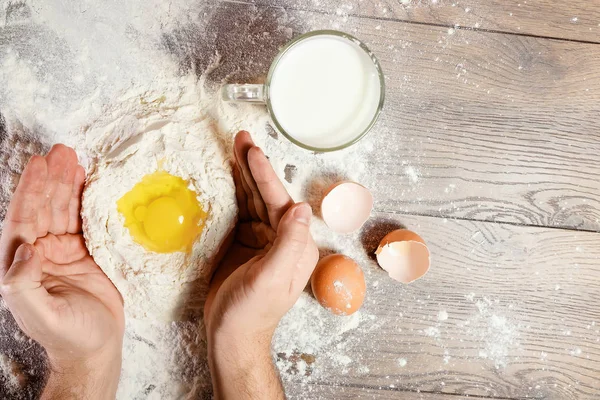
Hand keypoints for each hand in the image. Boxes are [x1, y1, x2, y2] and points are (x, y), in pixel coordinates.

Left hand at [0, 145, 123, 398]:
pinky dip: (86, 200)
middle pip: (44, 208)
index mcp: (22, 267)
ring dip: (67, 184)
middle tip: (60, 152)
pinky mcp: (86, 253)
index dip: (30, 192)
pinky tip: (87, 182)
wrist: (97, 348)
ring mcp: (63, 252)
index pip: (23, 221)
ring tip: (72, 158)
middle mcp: (40, 254)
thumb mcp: (41, 315)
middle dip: (51, 179)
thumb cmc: (69, 337)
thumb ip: (23, 284)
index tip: (39, 167)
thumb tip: (25, 249)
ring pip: (63, 210)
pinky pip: (85, 220)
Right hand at [204, 131, 318, 398]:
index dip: (264, 175)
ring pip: (251, 199)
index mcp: (295, 244)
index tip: (251, 151)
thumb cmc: (252, 312)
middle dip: (253, 166)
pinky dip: (230, 192)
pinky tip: (222, 177)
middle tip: (240, 138)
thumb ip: (289, 244)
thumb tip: (303, 208)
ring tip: (231, 149)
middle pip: (266, 195)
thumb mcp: (272, 279)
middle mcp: (281, 237)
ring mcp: (261, 239)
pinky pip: (237, 211)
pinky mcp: (242, 243)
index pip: (279, 201)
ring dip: (241, 174)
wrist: (231, 335)